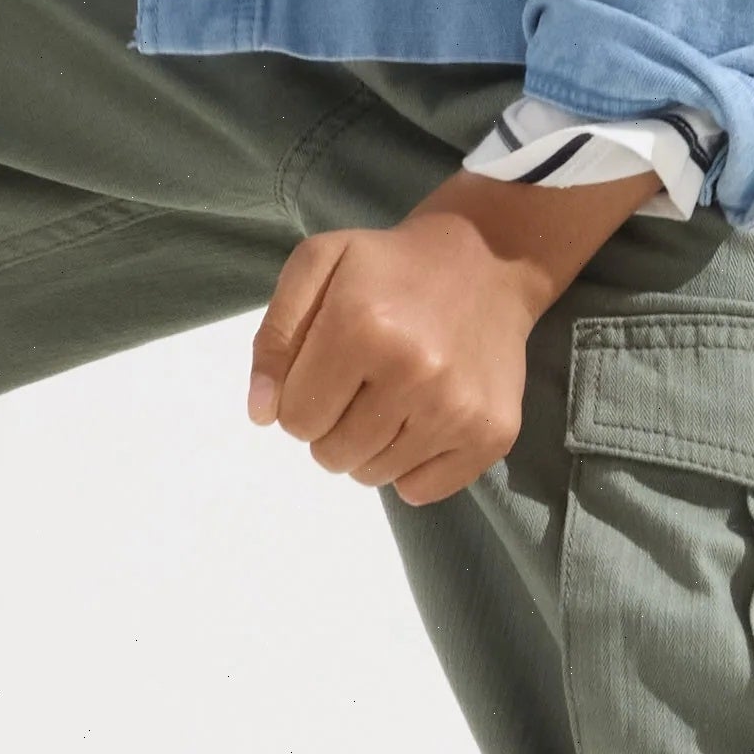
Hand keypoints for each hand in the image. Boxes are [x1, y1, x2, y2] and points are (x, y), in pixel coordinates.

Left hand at [247, 174, 643, 509]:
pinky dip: (410, 466)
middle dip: (331, 425)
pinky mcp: (491, 434)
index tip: (325, 370)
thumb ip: (275, 338)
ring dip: (368, 446)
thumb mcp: (317, 267)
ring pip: (373, 476)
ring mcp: (458, 408)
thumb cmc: (388, 267)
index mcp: (362, 326)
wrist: (485, 261)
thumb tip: (262, 414)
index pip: (295, 420)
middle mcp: (415, 372)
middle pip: (332, 454)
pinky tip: (421, 418)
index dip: (300, 397)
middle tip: (359, 383)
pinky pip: (421, 491)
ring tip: (390, 397)